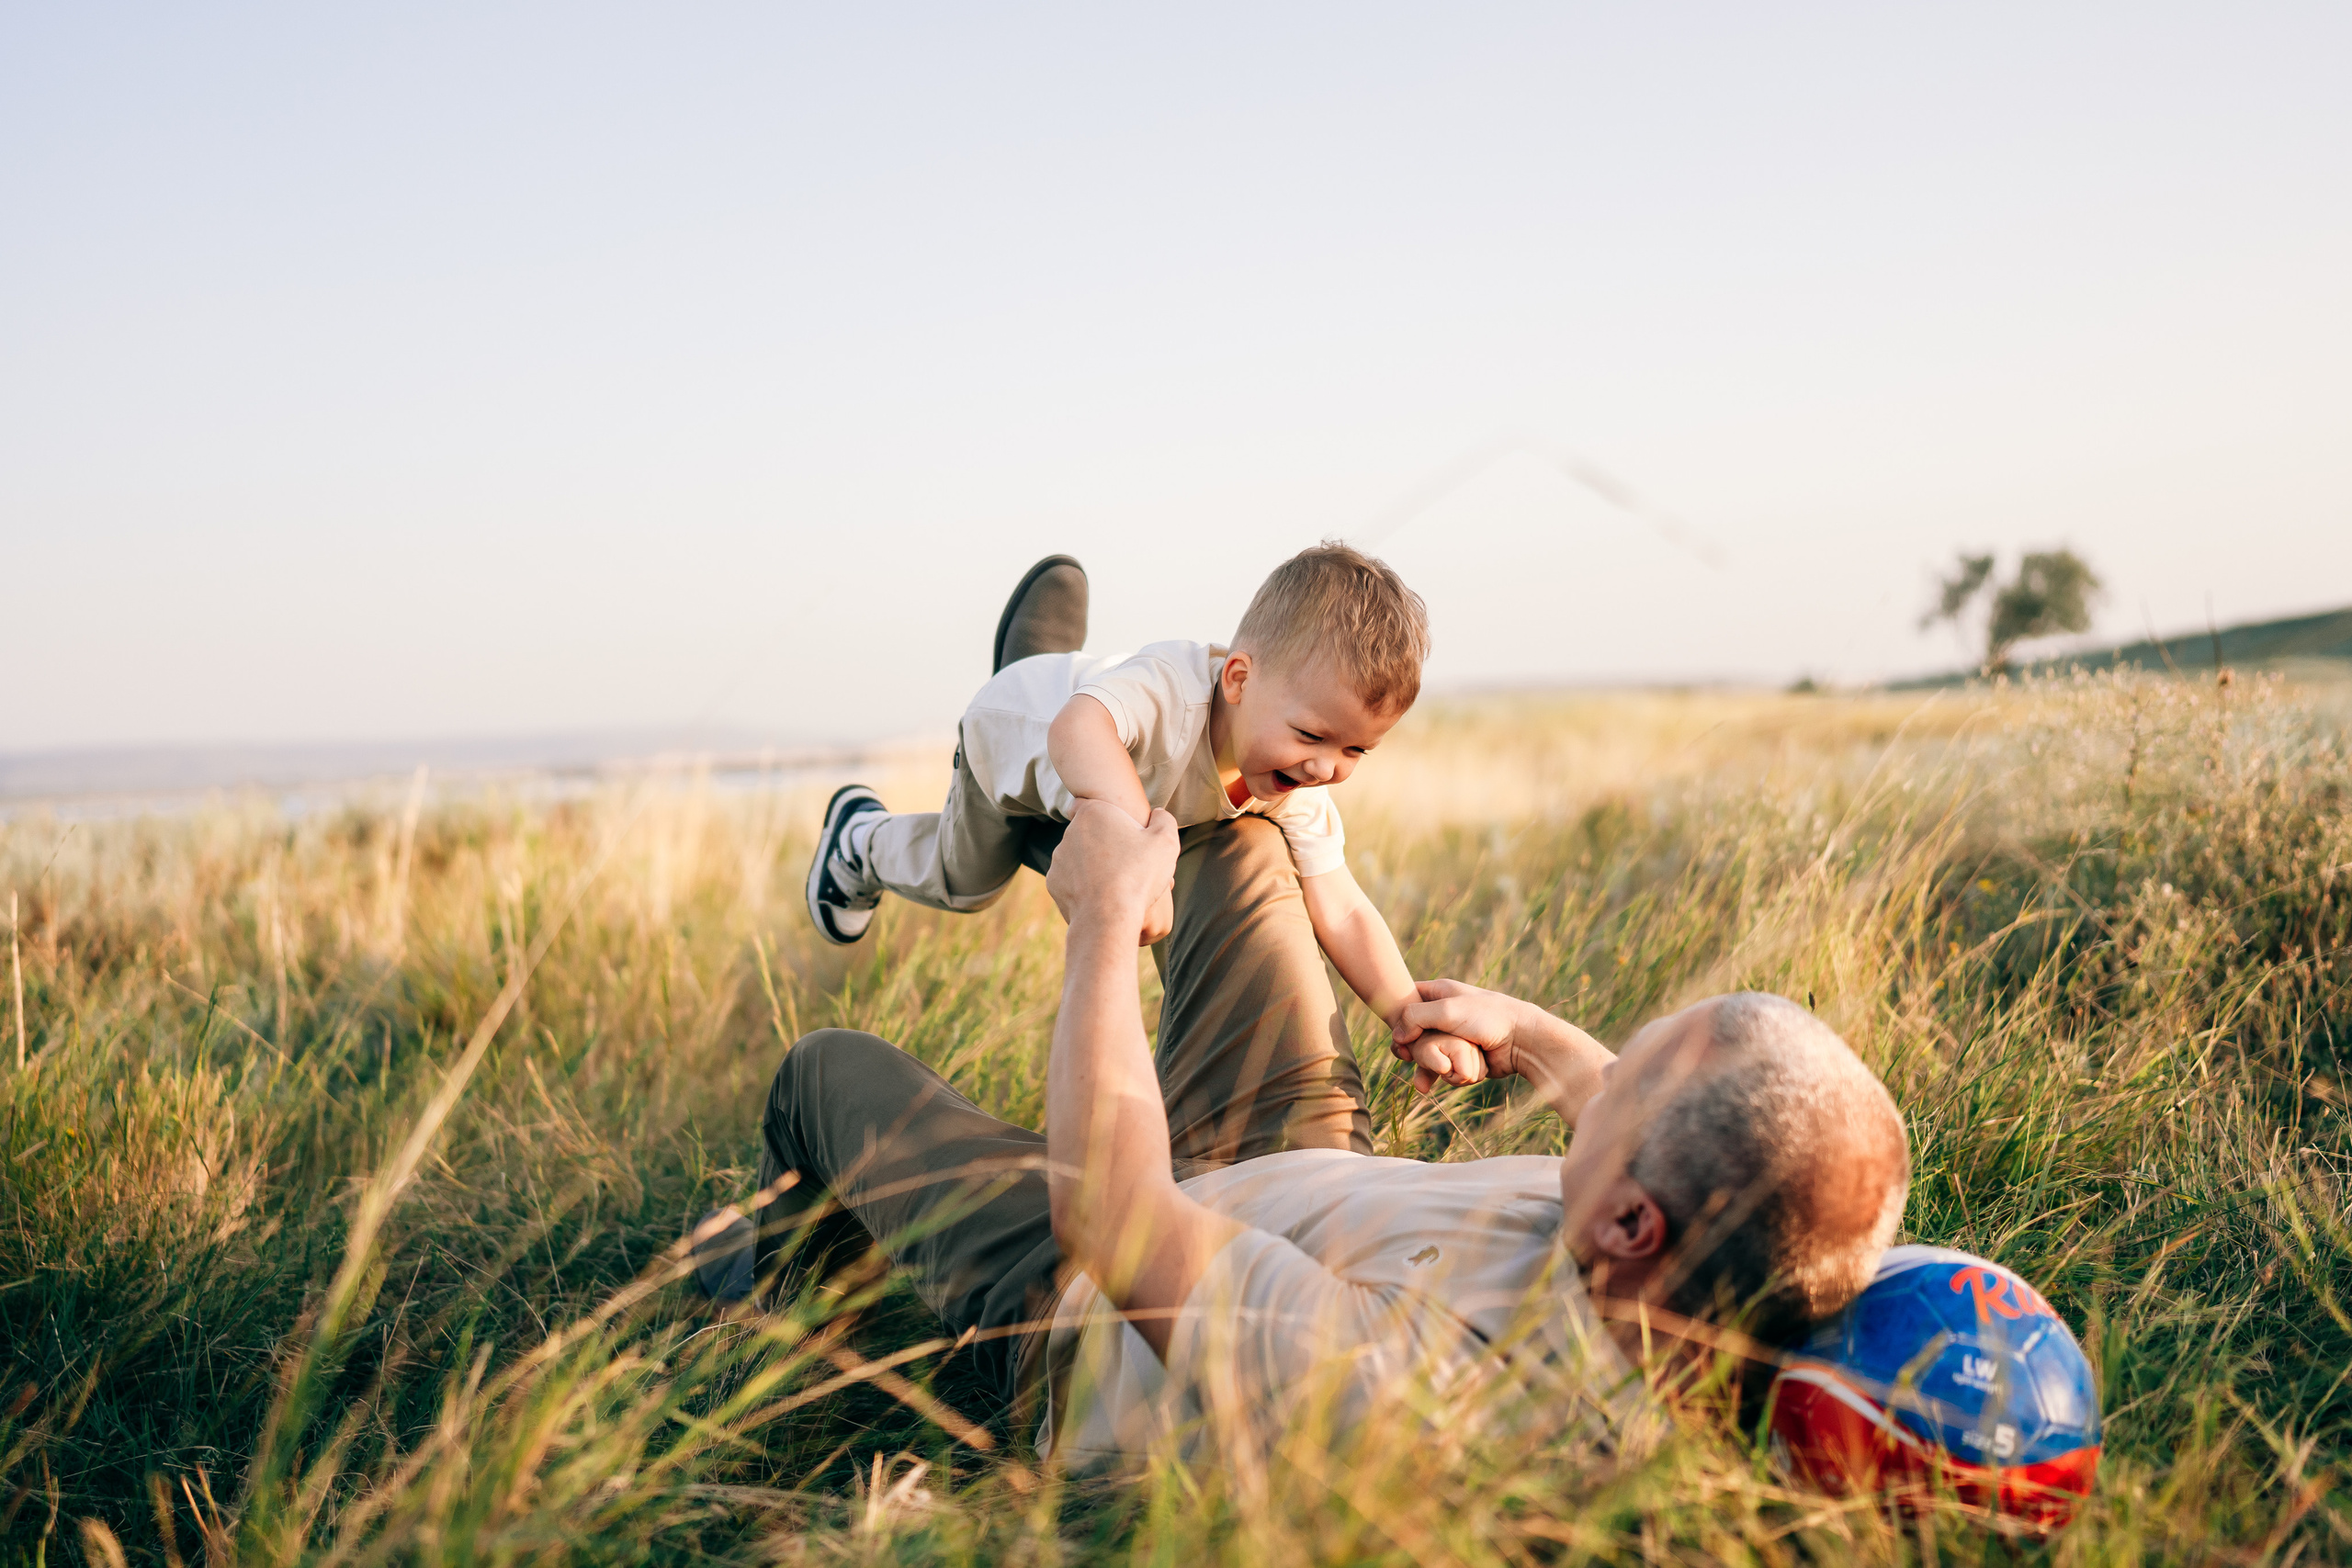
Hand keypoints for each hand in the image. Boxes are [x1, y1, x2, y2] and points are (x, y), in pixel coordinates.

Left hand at [1046, 800, 1179, 942]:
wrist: (1108, 919)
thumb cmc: (1138, 875)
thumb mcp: (1165, 842)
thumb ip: (1164, 820)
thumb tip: (1159, 814)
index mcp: (1093, 813)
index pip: (1087, 802)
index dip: (1103, 813)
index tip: (1117, 826)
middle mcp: (1070, 832)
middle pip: (1088, 832)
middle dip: (1103, 842)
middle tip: (1127, 860)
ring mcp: (1058, 859)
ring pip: (1078, 857)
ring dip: (1092, 864)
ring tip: (1118, 882)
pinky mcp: (1054, 883)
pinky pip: (1071, 880)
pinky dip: (1084, 885)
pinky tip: (1103, 896)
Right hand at [1389, 978, 1531, 1093]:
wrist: (1522, 1040)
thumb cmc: (1488, 1018)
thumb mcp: (1447, 1010)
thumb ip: (1415, 1017)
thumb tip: (1396, 1037)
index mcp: (1439, 993)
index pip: (1407, 1000)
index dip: (1397, 1017)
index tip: (1396, 1035)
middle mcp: (1444, 1014)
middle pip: (1413, 1032)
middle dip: (1411, 1049)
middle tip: (1409, 1058)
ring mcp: (1453, 1037)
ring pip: (1427, 1053)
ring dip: (1426, 1067)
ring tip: (1424, 1081)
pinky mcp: (1462, 1056)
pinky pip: (1443, 1067)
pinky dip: (1443, 1075)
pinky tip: (1439, 1082)